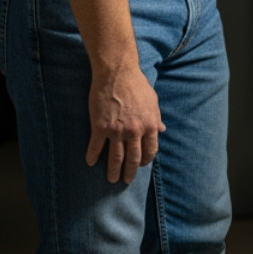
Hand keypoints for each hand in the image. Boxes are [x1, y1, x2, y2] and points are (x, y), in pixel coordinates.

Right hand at [85, 65, 165, 183]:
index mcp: (150, 126)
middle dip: (130, 172)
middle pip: (133, 159)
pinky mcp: (100, 126)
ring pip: (115, 158)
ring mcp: (117, 130)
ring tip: (111, 179)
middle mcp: (134, 131)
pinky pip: (96, 146)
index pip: (150, 151)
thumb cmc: (137, 85)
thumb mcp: (153, 101)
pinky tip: (90, 163)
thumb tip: (162, 130)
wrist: (117, 73)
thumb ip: (157, 118)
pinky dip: (92, 156)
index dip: (145, 160)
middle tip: (125, 181)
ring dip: (113, 171)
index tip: (140, 165)